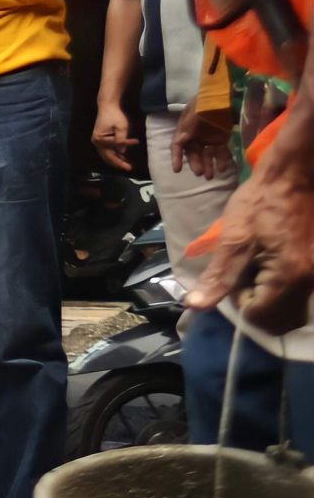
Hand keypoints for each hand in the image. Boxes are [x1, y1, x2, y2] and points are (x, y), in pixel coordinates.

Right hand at [91, 98, 135, 172]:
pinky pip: (107, 151)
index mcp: (99, 138)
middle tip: (129, 168)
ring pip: (107, 155)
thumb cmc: (114, 115)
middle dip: (118, 163)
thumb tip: (122, 151)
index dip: (126, 144)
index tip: (136, 141)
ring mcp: (97, 142)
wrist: (107, 107)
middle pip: (107, 156)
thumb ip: (121, 139)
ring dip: (116, 160)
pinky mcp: (100, 140)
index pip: (114, 145)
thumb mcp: (121, 126)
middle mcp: (96, 142)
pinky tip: (122, 157)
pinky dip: (114, 155)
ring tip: (127, 165)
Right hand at [173, 104, 234, 178]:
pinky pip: (220, 151)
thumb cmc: (205, 103)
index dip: (176, 157)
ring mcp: (209, 137)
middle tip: (200, 173)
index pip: (177, 146)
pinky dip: (221, 160)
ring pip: (207, 155)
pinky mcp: (222, 138)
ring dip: (208, 165)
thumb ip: (186, 129)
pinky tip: (222, 168)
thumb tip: (179, 143)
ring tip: (211, 176)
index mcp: (185, 130)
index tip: (177, 170)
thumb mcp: (192, 114)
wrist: (222, 95)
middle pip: (193, 153)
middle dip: (195, 164)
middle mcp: (195, 136)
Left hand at [190, 158, 313, 336]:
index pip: (258, 315)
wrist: (291, 177)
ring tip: (254, 267)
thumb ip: (218, 278)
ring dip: (264, 297)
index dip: (238, 301)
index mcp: (288, 278)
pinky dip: (276, 289)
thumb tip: (195, 306)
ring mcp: (313, 276)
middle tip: (243, 273)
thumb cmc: (258, 204)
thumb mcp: (232, 240)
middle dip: (253, 303)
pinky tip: (265, 264)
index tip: (234, 274)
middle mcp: (308, 283)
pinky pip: (294, 295)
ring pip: (286, 310)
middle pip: (276, 319)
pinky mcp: (312, 268)